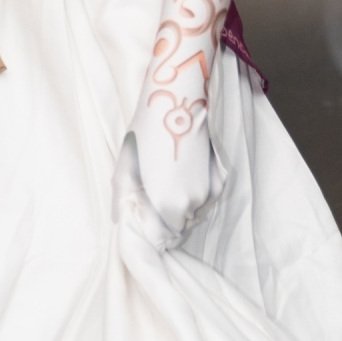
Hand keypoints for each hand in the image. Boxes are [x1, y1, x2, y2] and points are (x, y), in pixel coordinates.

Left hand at [129, 96, 213, 246]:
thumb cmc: (146, 134)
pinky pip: (206, 199)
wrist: (178, 104)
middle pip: (178, 225)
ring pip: (193, 212)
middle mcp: (191, 204)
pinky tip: (184, 173)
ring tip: (169, 180)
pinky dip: (196, 193)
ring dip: (182, 206)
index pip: (162, 236)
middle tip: (156, 195)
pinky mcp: (220, 181)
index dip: (153, 230)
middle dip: (167, 218)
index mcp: (166, 205)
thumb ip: (123, 201)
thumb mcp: (125, 170)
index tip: (148, 219)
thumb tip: (121, 221)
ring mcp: (209, 193)